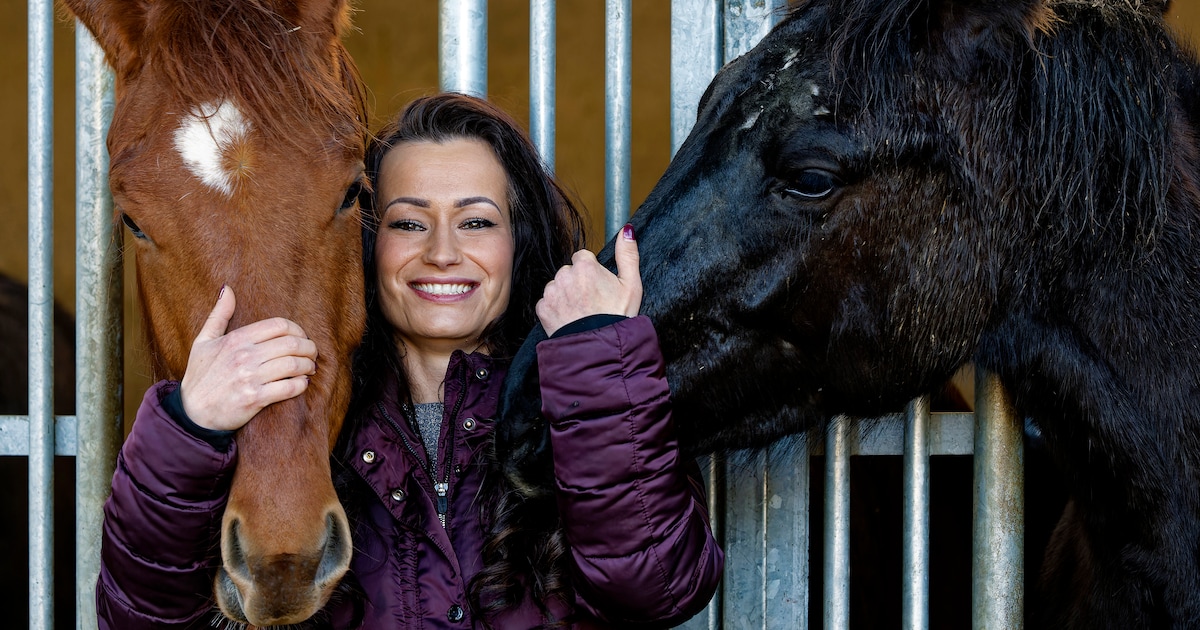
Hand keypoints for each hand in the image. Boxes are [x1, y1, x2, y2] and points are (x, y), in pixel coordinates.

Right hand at [179, 286, 317, 430]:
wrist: (192, 413)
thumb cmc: (199, 376)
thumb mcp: (203, 341)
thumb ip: (219, 315)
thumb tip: (228, 289)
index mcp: (236, 339)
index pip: (279, 325)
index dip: (297, 330)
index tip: (302, 338)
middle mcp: (244, 356)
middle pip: (292, 344)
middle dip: (309, 348)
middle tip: (313, 354)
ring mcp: (249, 378)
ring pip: (294, 365)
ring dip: (308, 366)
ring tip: (310, 368)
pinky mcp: (254, 399)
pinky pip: (289, 388)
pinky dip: (301, 384)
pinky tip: (302, 383)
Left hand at [536, 223, 642, 335]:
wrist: (601, 348)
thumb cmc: (618, 317)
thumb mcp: (631, 284)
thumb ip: (628, 254)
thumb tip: (627, 229)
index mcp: (585, 265)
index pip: (582, 257)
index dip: (591, 272)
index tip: (598, 287)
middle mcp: (565, 274)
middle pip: (568, 272)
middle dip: (577, 283)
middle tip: (590, 302)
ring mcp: (552, 292)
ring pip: (557, 286)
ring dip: (565, 295)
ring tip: (580, 312)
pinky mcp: (543, 308)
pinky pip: (547, 302)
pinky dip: (555, 309)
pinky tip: (569, 319)